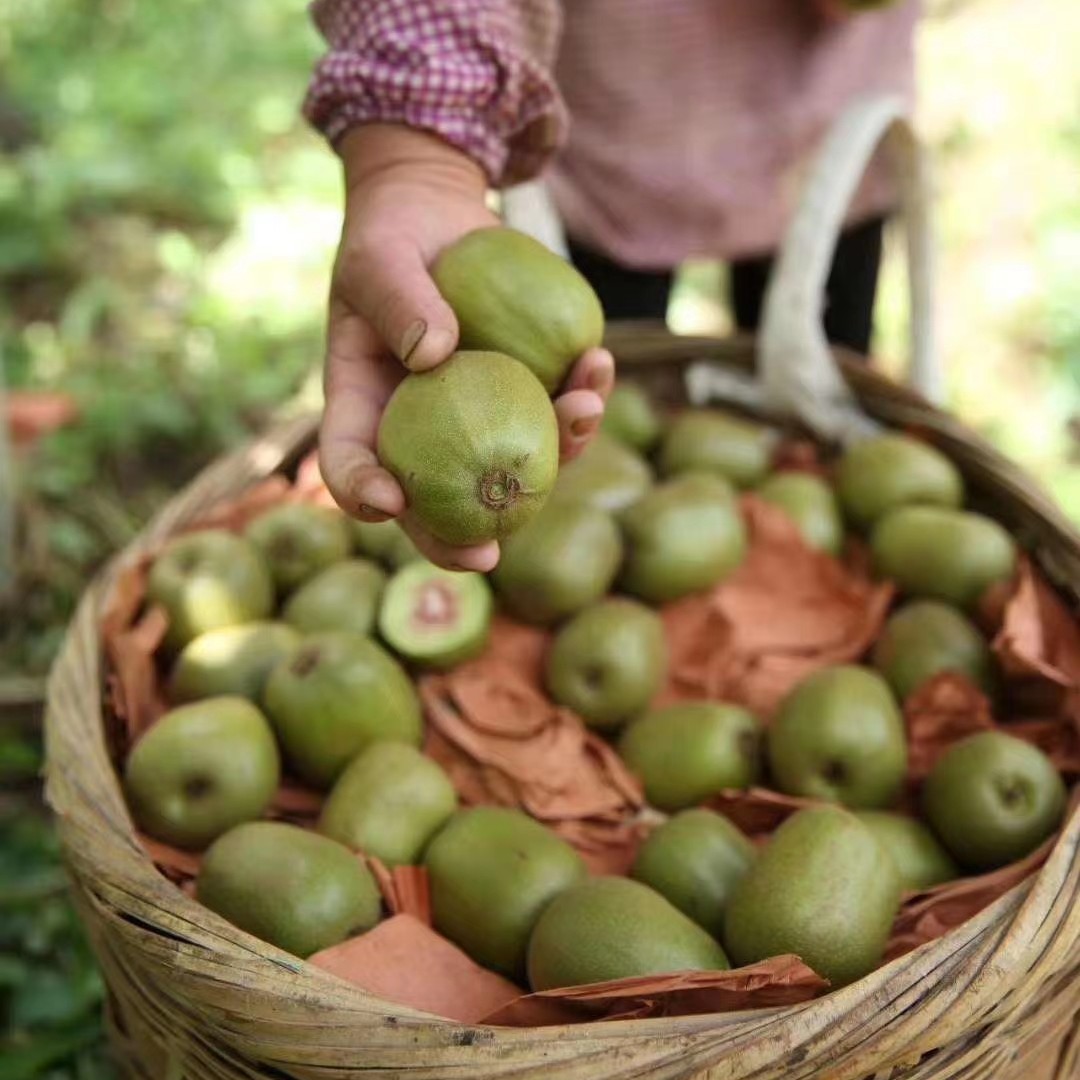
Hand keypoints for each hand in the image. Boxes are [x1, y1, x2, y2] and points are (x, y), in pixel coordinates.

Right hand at [319, 124, 612, 571]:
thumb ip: (398, 297)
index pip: (350, 463)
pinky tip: (598, 364)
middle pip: (435, 502)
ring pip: (514, 465)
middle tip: (486, 556)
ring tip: (581, 410)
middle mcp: (423, 431)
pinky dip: (583, 395)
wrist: (439, 219)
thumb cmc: (392, 240)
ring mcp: (480, 420)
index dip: (362, 492)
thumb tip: (436, 354)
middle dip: (457, 539)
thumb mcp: (380, 257)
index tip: (389, 501)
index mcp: (366, 409)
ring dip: (556, 452)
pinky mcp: (526, 393)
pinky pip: (557, 412)